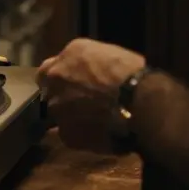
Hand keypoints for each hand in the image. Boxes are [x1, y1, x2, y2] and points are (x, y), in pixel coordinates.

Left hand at [37, 38, 145, 152]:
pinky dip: (81, 134)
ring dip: (71, 116)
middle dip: (63, 97)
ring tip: (95, 121)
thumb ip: (88, 64)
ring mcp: (58, 108)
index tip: (72, 85)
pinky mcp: (67, 134)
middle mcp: (55, 79)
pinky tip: (98, 133)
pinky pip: (70, 134)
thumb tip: (86, 73)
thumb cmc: (133, 74)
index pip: (49, 69)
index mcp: (68, 55)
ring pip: (59, 114)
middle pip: (51, 92)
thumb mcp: (108, 54)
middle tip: (85, 103)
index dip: (61, 79)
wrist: (139, 103)